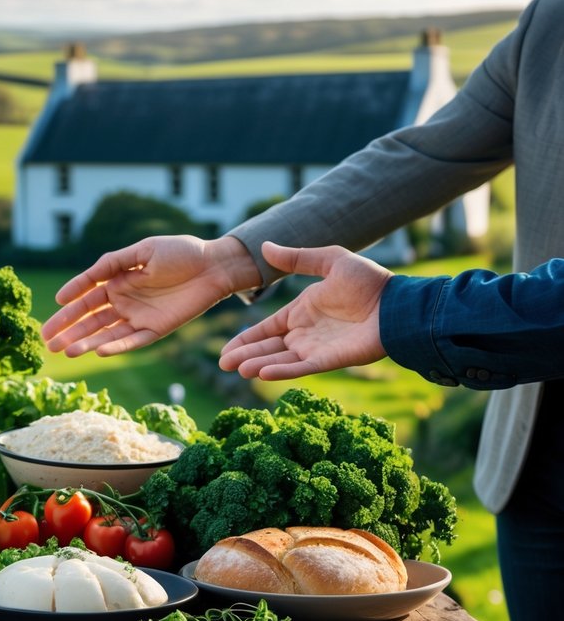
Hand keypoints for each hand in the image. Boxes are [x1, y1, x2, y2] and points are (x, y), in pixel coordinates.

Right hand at [41, 235, 261, 356]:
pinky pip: (133, 341)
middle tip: (47, 342)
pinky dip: (116, 347)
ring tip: (66, 351)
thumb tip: (82, 281)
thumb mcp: (142, 250)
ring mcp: (139, 317)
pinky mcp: (156, 329)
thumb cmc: (180, 252)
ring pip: (106, 334)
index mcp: (117, 281)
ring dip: (86, 343)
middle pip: (90, 319)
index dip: (69, 304)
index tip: (54, 310)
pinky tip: (98, 351)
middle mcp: (124, 301)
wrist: (214, 265)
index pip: (86, 295)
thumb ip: (112, 263)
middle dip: (68, 330)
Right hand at [218, 242, 391, 379]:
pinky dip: (282, 371)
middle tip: (223, 363)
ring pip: (280, 360)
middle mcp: (306, 334)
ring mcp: (317, 349)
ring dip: (258, 364)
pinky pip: (301, 368)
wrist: (398, 303)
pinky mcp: (330, 361)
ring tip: (236, 369)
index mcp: (303, 312)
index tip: (226, 350)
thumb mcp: (330, 261)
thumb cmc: (369, 282)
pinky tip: (261, 374)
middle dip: (245, 355)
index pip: (267, 329)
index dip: (247, 339)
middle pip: (268, 347)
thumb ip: (297, 259)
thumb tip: (264, 246)